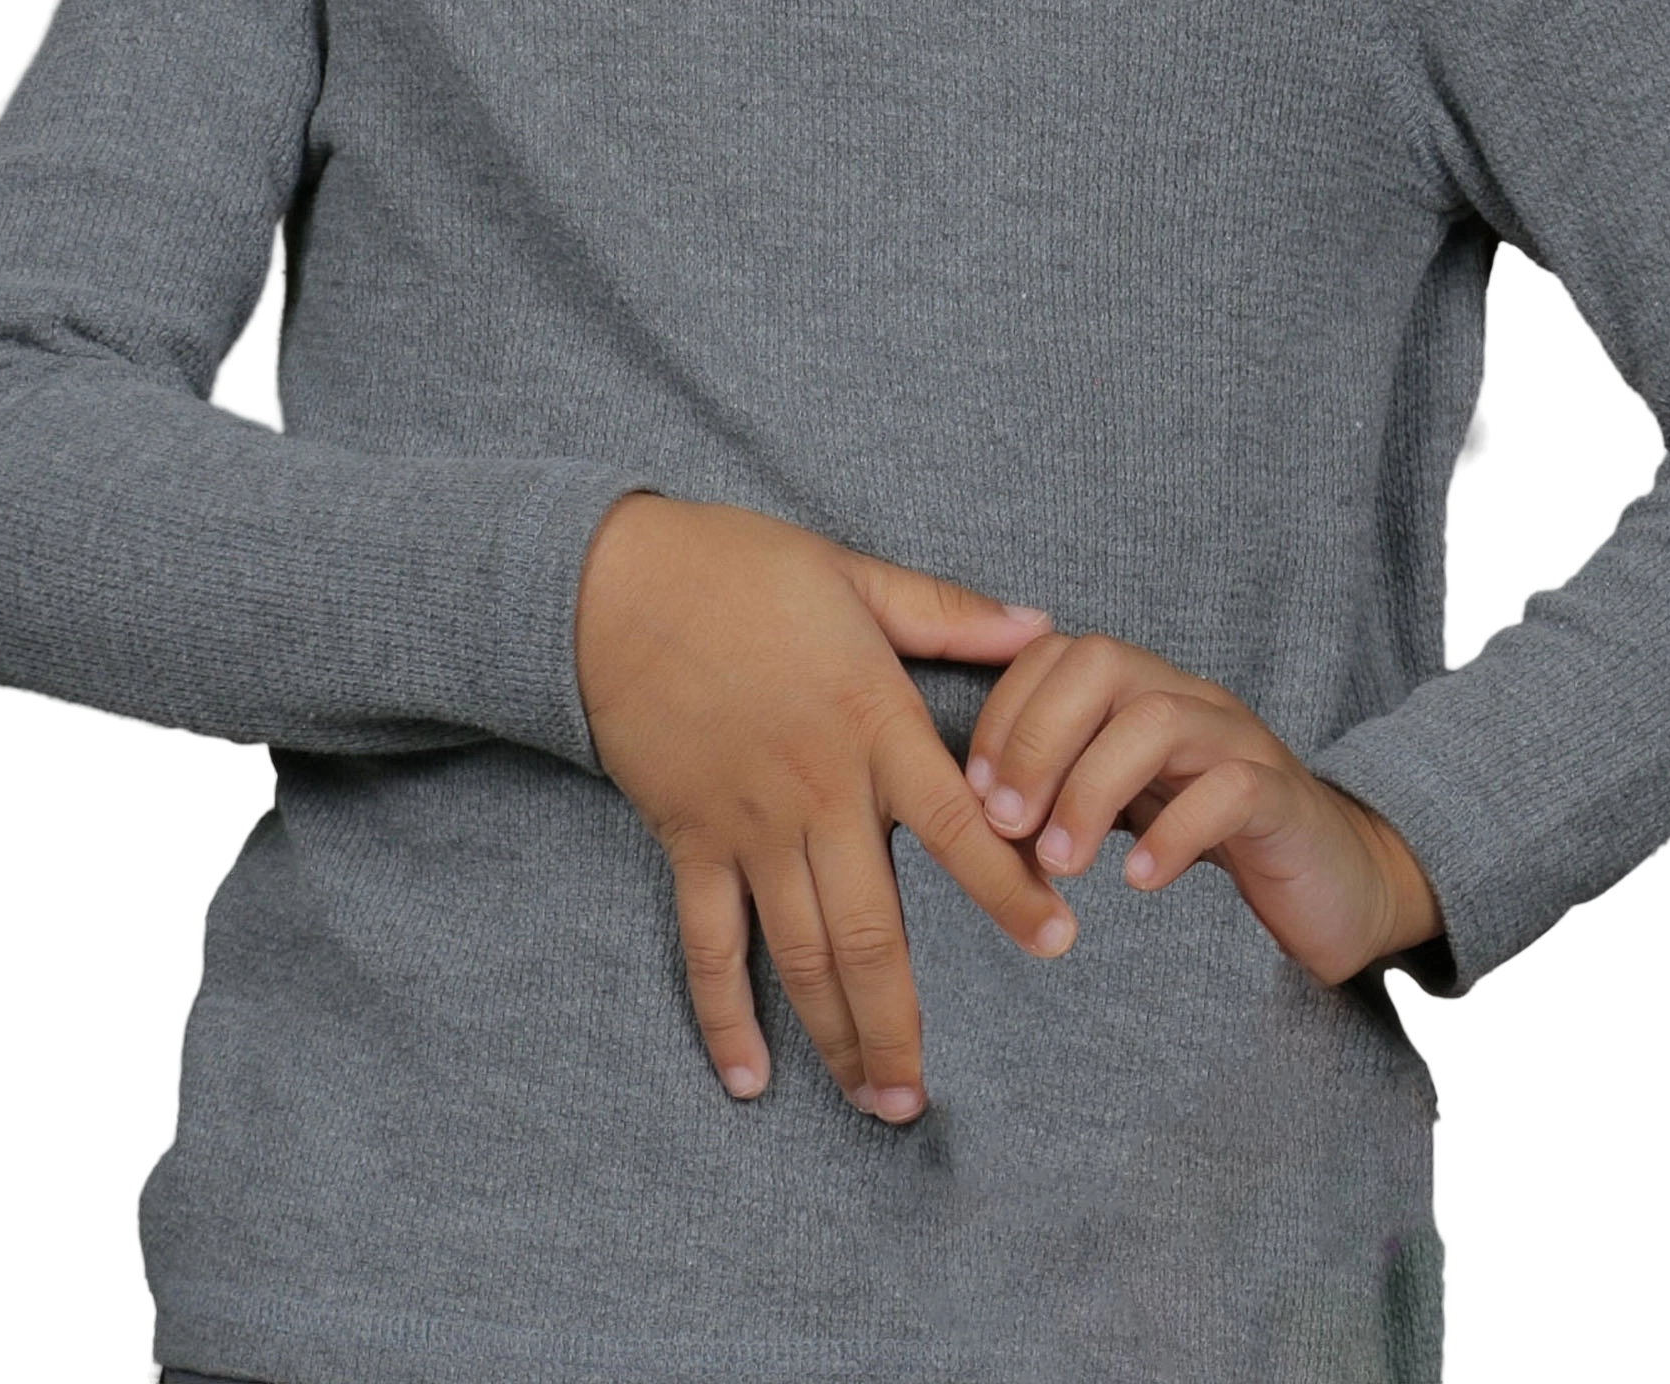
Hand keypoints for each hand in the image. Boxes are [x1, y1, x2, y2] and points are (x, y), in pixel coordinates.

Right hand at [574, 492, 1079, 1122]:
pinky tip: (748, 1079)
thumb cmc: (740, 567)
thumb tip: (1039, 624)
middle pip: (871, 932)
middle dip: (901, 1024)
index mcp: (872, 724)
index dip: (1009, 888)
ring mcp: (748, 825)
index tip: (1057, 943)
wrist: (612, 583)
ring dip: (836, 1037)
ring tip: (874, 1102)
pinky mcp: (688, 838)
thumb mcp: (854, 575)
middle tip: (925, 1099)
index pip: (960, 823)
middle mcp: (816, 792)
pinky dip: (724, 1016)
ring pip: (800, 955)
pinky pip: (709, 943)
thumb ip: (947, 612)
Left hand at [962, 627, 1442, 988]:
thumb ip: (1058, 790)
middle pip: (1100, 664)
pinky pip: (1230, 790)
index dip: (1004, 715)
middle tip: (1005, 824)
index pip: (1056, 655)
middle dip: (1038, 739)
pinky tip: (1137, 880)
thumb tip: (967, 812)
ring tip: (1062, 862)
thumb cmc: (1206, 839)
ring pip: (1158, 719)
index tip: (972, 795)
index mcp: (1139, 690)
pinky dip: (1174, 833)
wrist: (1331, 881)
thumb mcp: (1123, 803)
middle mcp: (1186, 697)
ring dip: (1092, 788)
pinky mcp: (1284, 798)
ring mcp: (1239, 740)